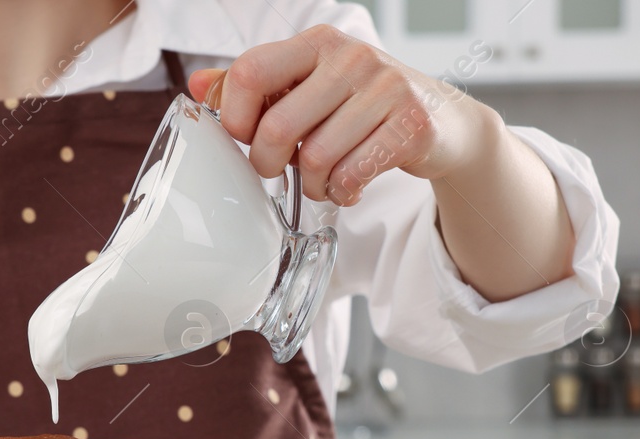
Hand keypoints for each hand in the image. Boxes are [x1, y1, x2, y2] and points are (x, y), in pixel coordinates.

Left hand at [189, 26, 498, 206]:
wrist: (442, 120)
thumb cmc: (362, 105)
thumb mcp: (309, 86)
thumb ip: (256, 86)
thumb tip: (197, 85)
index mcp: (318, 43)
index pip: (249, 72)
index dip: (234, 117)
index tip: (245, 136)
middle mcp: (351, 57)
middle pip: (277, 127)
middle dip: (268, 164)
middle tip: (278, 170)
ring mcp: (385, 89)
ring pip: (315, 158)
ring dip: (310, 184)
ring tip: (321, 179)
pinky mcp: (410, 125)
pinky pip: (351, 176)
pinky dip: (341, 193)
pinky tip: (348, 186)